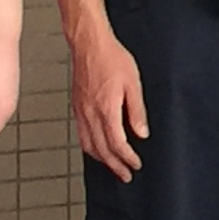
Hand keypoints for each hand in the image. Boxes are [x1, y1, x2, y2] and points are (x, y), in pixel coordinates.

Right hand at [70, 25, 150, 180]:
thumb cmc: (111, 58)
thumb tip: (141, 133)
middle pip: (102, 150)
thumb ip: (137, 111)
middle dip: (115, 166)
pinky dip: (89, 148)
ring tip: (113, 167)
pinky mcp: (77, 107)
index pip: (117, 144)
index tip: (137, 164)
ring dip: (102, 160)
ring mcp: (81, 111)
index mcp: (106, 109)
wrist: (89, 44)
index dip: (128, 158)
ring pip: (89, 145)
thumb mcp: (133, 83)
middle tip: (126, 175)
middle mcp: (90, 114)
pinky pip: (81, 134)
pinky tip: (96, 149)